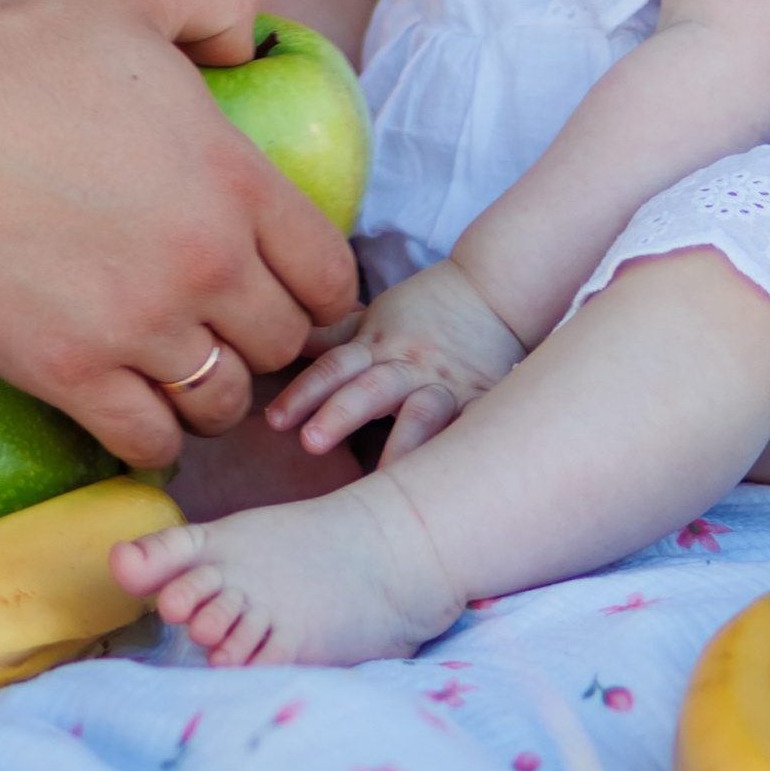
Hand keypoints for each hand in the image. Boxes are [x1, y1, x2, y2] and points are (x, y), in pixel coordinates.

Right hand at [0, 0, 361, 470]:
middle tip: (229, 325)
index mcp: (235, 180)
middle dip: (266, 338)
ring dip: (212, 392)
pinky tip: (131, 405)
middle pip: (285, 345)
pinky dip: (151, 436)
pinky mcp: (66, 373)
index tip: (288, 285)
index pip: (331, 275)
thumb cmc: (9, 45)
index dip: (320, 287)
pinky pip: (146, 443)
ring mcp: (137, 326)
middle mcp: (204, 264)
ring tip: (181, 368)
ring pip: (222, 404)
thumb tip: (254, 46)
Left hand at [265, 255, 523, 461]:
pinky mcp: (483, 400)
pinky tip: (453, 481)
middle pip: (369, 389)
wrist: (493, 290)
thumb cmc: (424, 308)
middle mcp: (409, 367)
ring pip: (422, 414)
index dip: (304, 392)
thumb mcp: (374, 318)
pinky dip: (466, 447)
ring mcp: (447, 386)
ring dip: (401, 444)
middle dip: (339, 414)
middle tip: (310, 443)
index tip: (276, 421)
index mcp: (379, 346)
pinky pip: (475, 426)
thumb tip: (282, 343)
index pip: (335, 368)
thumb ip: (332, 339)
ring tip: (385, 480)